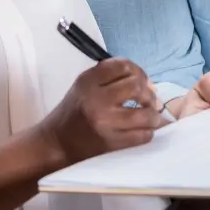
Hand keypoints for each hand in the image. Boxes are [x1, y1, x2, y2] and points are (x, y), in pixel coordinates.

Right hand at [38, 59, 164, 165]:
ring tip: (151, 116)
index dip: (138, 70)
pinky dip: (148, 132)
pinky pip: (142, 136)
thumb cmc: (73, 111)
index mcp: (88, 81)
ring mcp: (105, 122)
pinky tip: (143, 130)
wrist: (56, 143)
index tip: (141, 80)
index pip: (122, 65)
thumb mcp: (84, 85)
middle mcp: (97, 100)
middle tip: (147, 99)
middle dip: (148, 92)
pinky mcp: (111, 143)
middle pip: (136, 86)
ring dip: (153, 114)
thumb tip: (147, 82)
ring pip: (145, 113)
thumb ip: (110, 77)